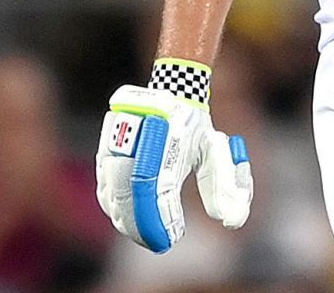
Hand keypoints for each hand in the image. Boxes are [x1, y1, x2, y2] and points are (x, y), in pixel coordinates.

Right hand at [95, 63, 251, 251]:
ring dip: (126, 220)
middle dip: (141, 226)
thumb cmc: (194, 127)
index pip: (156, 191)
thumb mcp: (215, 152)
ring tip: (144, 234)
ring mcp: (117, 142)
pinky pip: (104, 185)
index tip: (172, 238)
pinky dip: (113, 207)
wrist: (170, 91)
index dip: (160, 221)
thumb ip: (224, 185)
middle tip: (157, 241)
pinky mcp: (105, 147)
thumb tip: (230, 221)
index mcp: (167, 138)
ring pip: (112, 194)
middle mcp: (138, 140)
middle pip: (128, 197)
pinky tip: (125, 219)